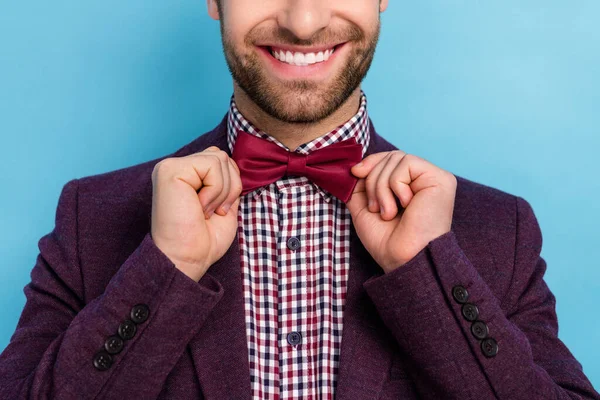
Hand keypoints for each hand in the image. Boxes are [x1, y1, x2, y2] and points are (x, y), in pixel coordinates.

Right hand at [150, 146, 241, 281]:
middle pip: (221, 156)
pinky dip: (215, 190)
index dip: (230, 184)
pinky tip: (200, 207)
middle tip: (215, 212)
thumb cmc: (204, 239)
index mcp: (186, 175)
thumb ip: (226, 180)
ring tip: (206, 211)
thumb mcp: (224, 203)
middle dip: (229, 186)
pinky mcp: (170, 170)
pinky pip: (212, 165)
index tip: (219, 211)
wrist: (187, 259)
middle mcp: (175, 167)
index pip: (220, 160)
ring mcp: (170, 166)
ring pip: (219, 158)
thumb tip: (235, 163)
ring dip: (222, 191)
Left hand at [346, 151, 456, 272]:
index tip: (355, 173)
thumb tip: (354, 166)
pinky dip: (395, 186)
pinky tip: (403, 206)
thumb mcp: (365, 207)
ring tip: (387, 212)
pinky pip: (407, 164)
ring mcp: (434, 178)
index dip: (370, 163)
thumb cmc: (387, 241)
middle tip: (375, 208)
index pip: (389, 159)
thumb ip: (359, 185)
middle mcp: (424, 179)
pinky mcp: (441, 179)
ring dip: (382, 187)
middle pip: (390, 156)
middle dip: (373, 180)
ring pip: (397, 159)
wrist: (402, 260)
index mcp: (410, 185)